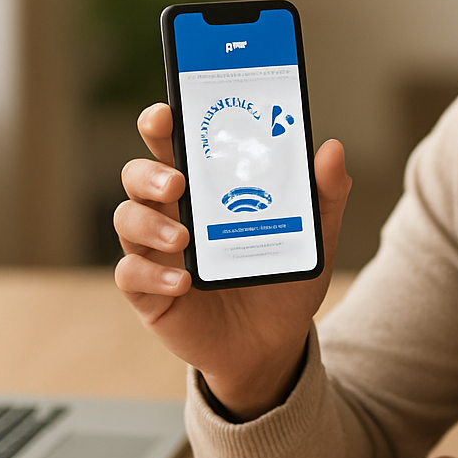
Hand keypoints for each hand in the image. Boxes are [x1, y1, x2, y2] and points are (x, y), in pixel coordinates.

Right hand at [113, 102, 351, 418]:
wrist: (274, 344)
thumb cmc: (283, 278)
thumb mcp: (313, 236)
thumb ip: (324, 194)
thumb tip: (331, 149)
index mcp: (204, 186)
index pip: (171, 143)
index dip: (160, 124)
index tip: (165, 113)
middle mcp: (172, 211)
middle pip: (137, 175)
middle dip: (149, 172)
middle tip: (177, 183)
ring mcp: (156, 251)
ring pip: (126, 219)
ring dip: (148, 224)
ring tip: (184, 238)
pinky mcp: (150, 292)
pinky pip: (130, 275)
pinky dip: (152, 275)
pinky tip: (182, 282)